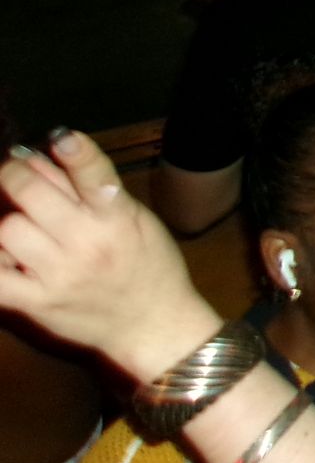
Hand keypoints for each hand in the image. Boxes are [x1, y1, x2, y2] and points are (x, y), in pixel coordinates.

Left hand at [0, 132, 219, 380]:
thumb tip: (39, 156)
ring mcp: (59, 275)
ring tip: (24, 226)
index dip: (77, 153)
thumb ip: (84, 188)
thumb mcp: (133, 220)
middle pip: (31, 195)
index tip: (61, 137)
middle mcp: (88, 245)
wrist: (152, 324)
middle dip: (15, 176)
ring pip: (7, 230)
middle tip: (15, 174)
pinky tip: (5, 255)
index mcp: (119, 219)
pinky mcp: (36, 303)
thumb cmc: (148, 265)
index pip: (96, 177)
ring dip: (10, 222)